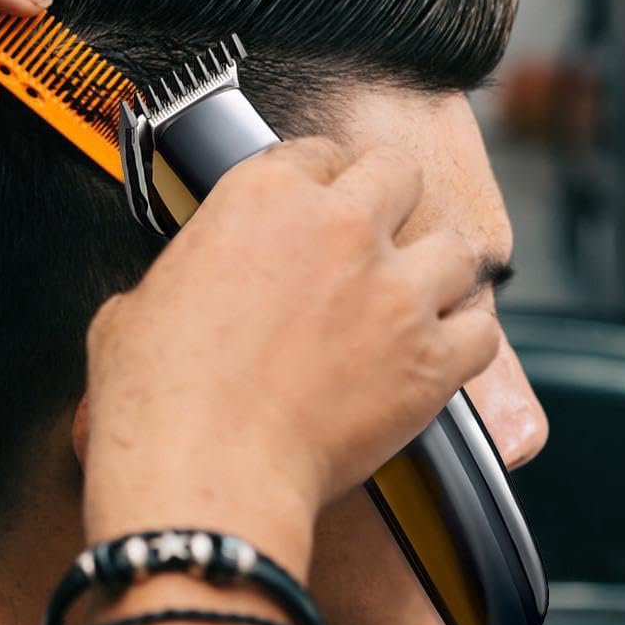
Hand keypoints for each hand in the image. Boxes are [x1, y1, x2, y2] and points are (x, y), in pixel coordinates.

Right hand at [82, 140, 499, 579]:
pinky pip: (483, 332)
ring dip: (437, 265)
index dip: (318, 176)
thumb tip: (191, 285)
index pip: (315, 152)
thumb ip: (186, 273)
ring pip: (457, 247)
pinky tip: (444, 347)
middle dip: (388, 195)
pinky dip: (467, 337)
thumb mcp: (141, 301)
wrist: (202, 472)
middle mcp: (341, 227)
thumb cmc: (158, 393)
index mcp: (264, 196)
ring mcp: (393, 292)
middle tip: (374, 228)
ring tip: (417, 288)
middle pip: (398, 172)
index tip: (318, 198)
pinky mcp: (428, 361)